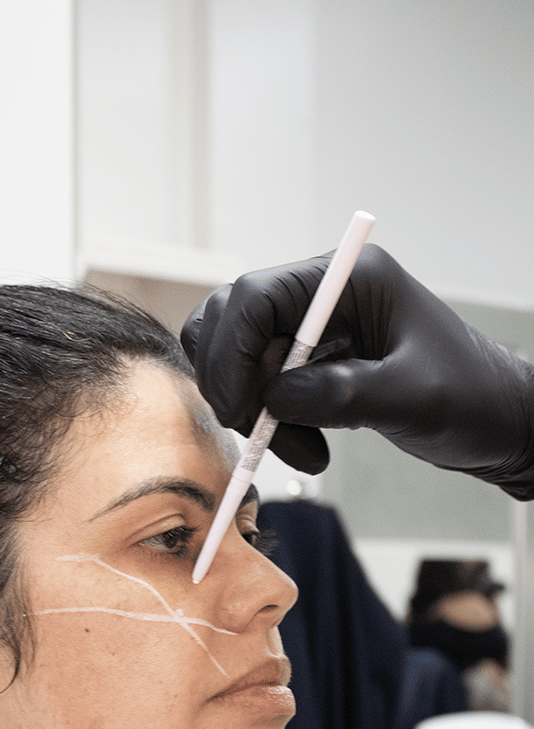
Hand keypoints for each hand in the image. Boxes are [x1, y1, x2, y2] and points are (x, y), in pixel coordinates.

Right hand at [181, 244, 533, 495]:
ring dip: (252, 409)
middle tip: (258, 432)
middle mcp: (324, 295)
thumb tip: (273, 398)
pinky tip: (305, 446)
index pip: (257, 297)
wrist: (496, 422)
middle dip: (234, 381)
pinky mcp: (312, 363)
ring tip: (299, 450)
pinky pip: (262, 386)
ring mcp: (314, 328)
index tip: (240, 408)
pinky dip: (268, 421)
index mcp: (351, 279)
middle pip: (234, 321)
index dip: (233, 352)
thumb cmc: (471, 397)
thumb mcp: (410, 397)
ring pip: (241, 358)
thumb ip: (340, 394)